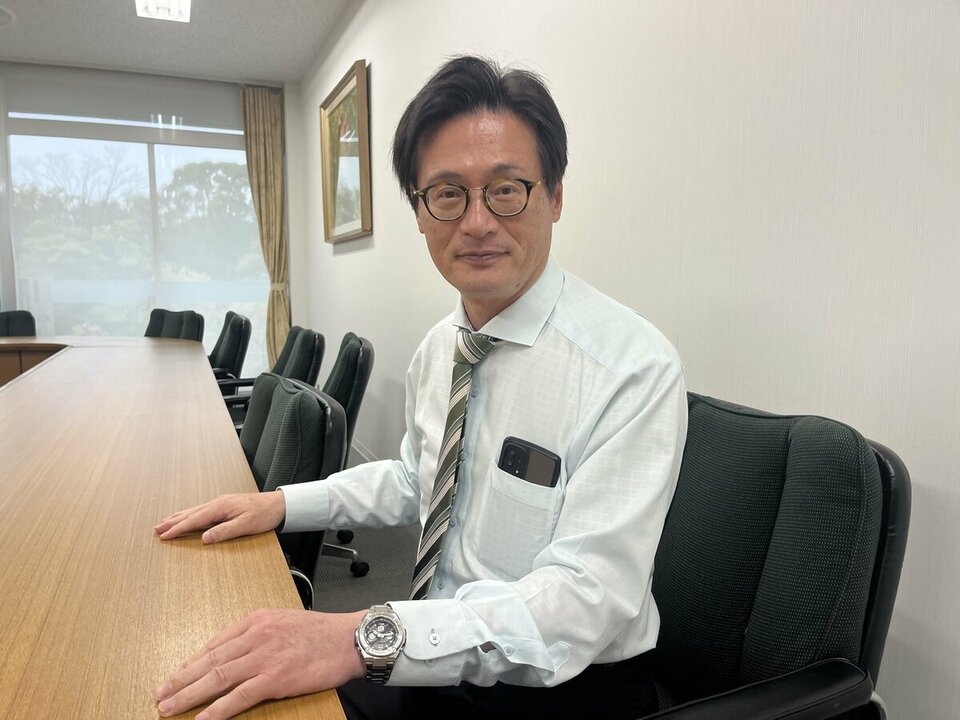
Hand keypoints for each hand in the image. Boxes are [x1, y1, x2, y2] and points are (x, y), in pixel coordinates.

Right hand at [154, 492, 284, 542]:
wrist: (279, 504)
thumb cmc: (264, 515)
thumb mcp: (246, 526)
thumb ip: (224, 532)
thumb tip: (203, 538)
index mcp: (220, 507)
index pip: (194, 519)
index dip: (178, 528)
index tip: (164, 536)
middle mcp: (218, 502)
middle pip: (191, 513)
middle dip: (173, 521)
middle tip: (157, 529)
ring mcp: (221, 502)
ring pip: (195, 510)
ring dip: (180, 517)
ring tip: (166, 522)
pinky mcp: (226, 505)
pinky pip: (203, 510)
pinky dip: (191, 515)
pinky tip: (189, 517)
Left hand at [155, 608, 366, 718]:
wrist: (349, 639)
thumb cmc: (320, 633)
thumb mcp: (283, 622)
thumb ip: (258, 635)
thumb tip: (234, 653)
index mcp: (256, 620)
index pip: (215, 643)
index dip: (191, 662)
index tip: (176, 675)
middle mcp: (255, 636)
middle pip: (209, 660)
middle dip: (181, 679)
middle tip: (160, 694)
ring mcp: (264, 657)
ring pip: (218, 677)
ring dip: (189, 695)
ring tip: (168, 707)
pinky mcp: (275, 678)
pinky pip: (240, 696)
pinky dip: (218, 710)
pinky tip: (202, 719)